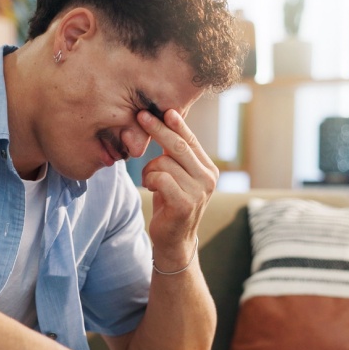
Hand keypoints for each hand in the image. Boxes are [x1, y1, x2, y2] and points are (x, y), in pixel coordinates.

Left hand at [137, 108, 218, 270]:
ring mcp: (199, 192)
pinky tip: (151, 188)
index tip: (160, 109)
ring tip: (150, 181)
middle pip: (178, 146)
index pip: (190, 140)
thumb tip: (167, 120)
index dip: (175, 123)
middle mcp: (208, 178)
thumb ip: (176, 154)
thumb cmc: (171, 203)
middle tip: (140, 116)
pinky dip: (149, 180)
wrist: (174, 240)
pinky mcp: (185, 203)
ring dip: (149, 170)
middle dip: (157, 129)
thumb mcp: (177, 175)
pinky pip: (160, 178)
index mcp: (208, 168)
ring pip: (164, 163)